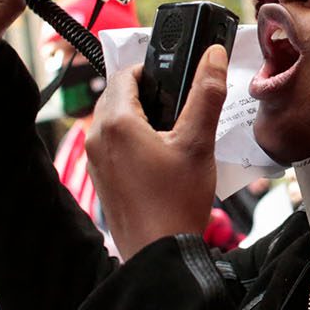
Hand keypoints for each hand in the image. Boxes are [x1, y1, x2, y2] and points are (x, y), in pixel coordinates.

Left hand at [86, 44, 229, 259]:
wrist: (160, 253)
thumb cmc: (177, 201)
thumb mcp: (198, 141)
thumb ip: (207, 93)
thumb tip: (213, 56)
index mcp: (115, 122)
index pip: (124, 74)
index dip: (150, 69)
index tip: (173, 75)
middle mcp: (97, 138)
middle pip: (117, 97)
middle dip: (147, 94)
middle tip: (178, 102)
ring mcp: (96, 161)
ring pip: (114, 122)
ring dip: (140, 118)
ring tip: (174, 131)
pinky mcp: (102, 180)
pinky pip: (113, 146)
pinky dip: (133, 141)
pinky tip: (162, 157)